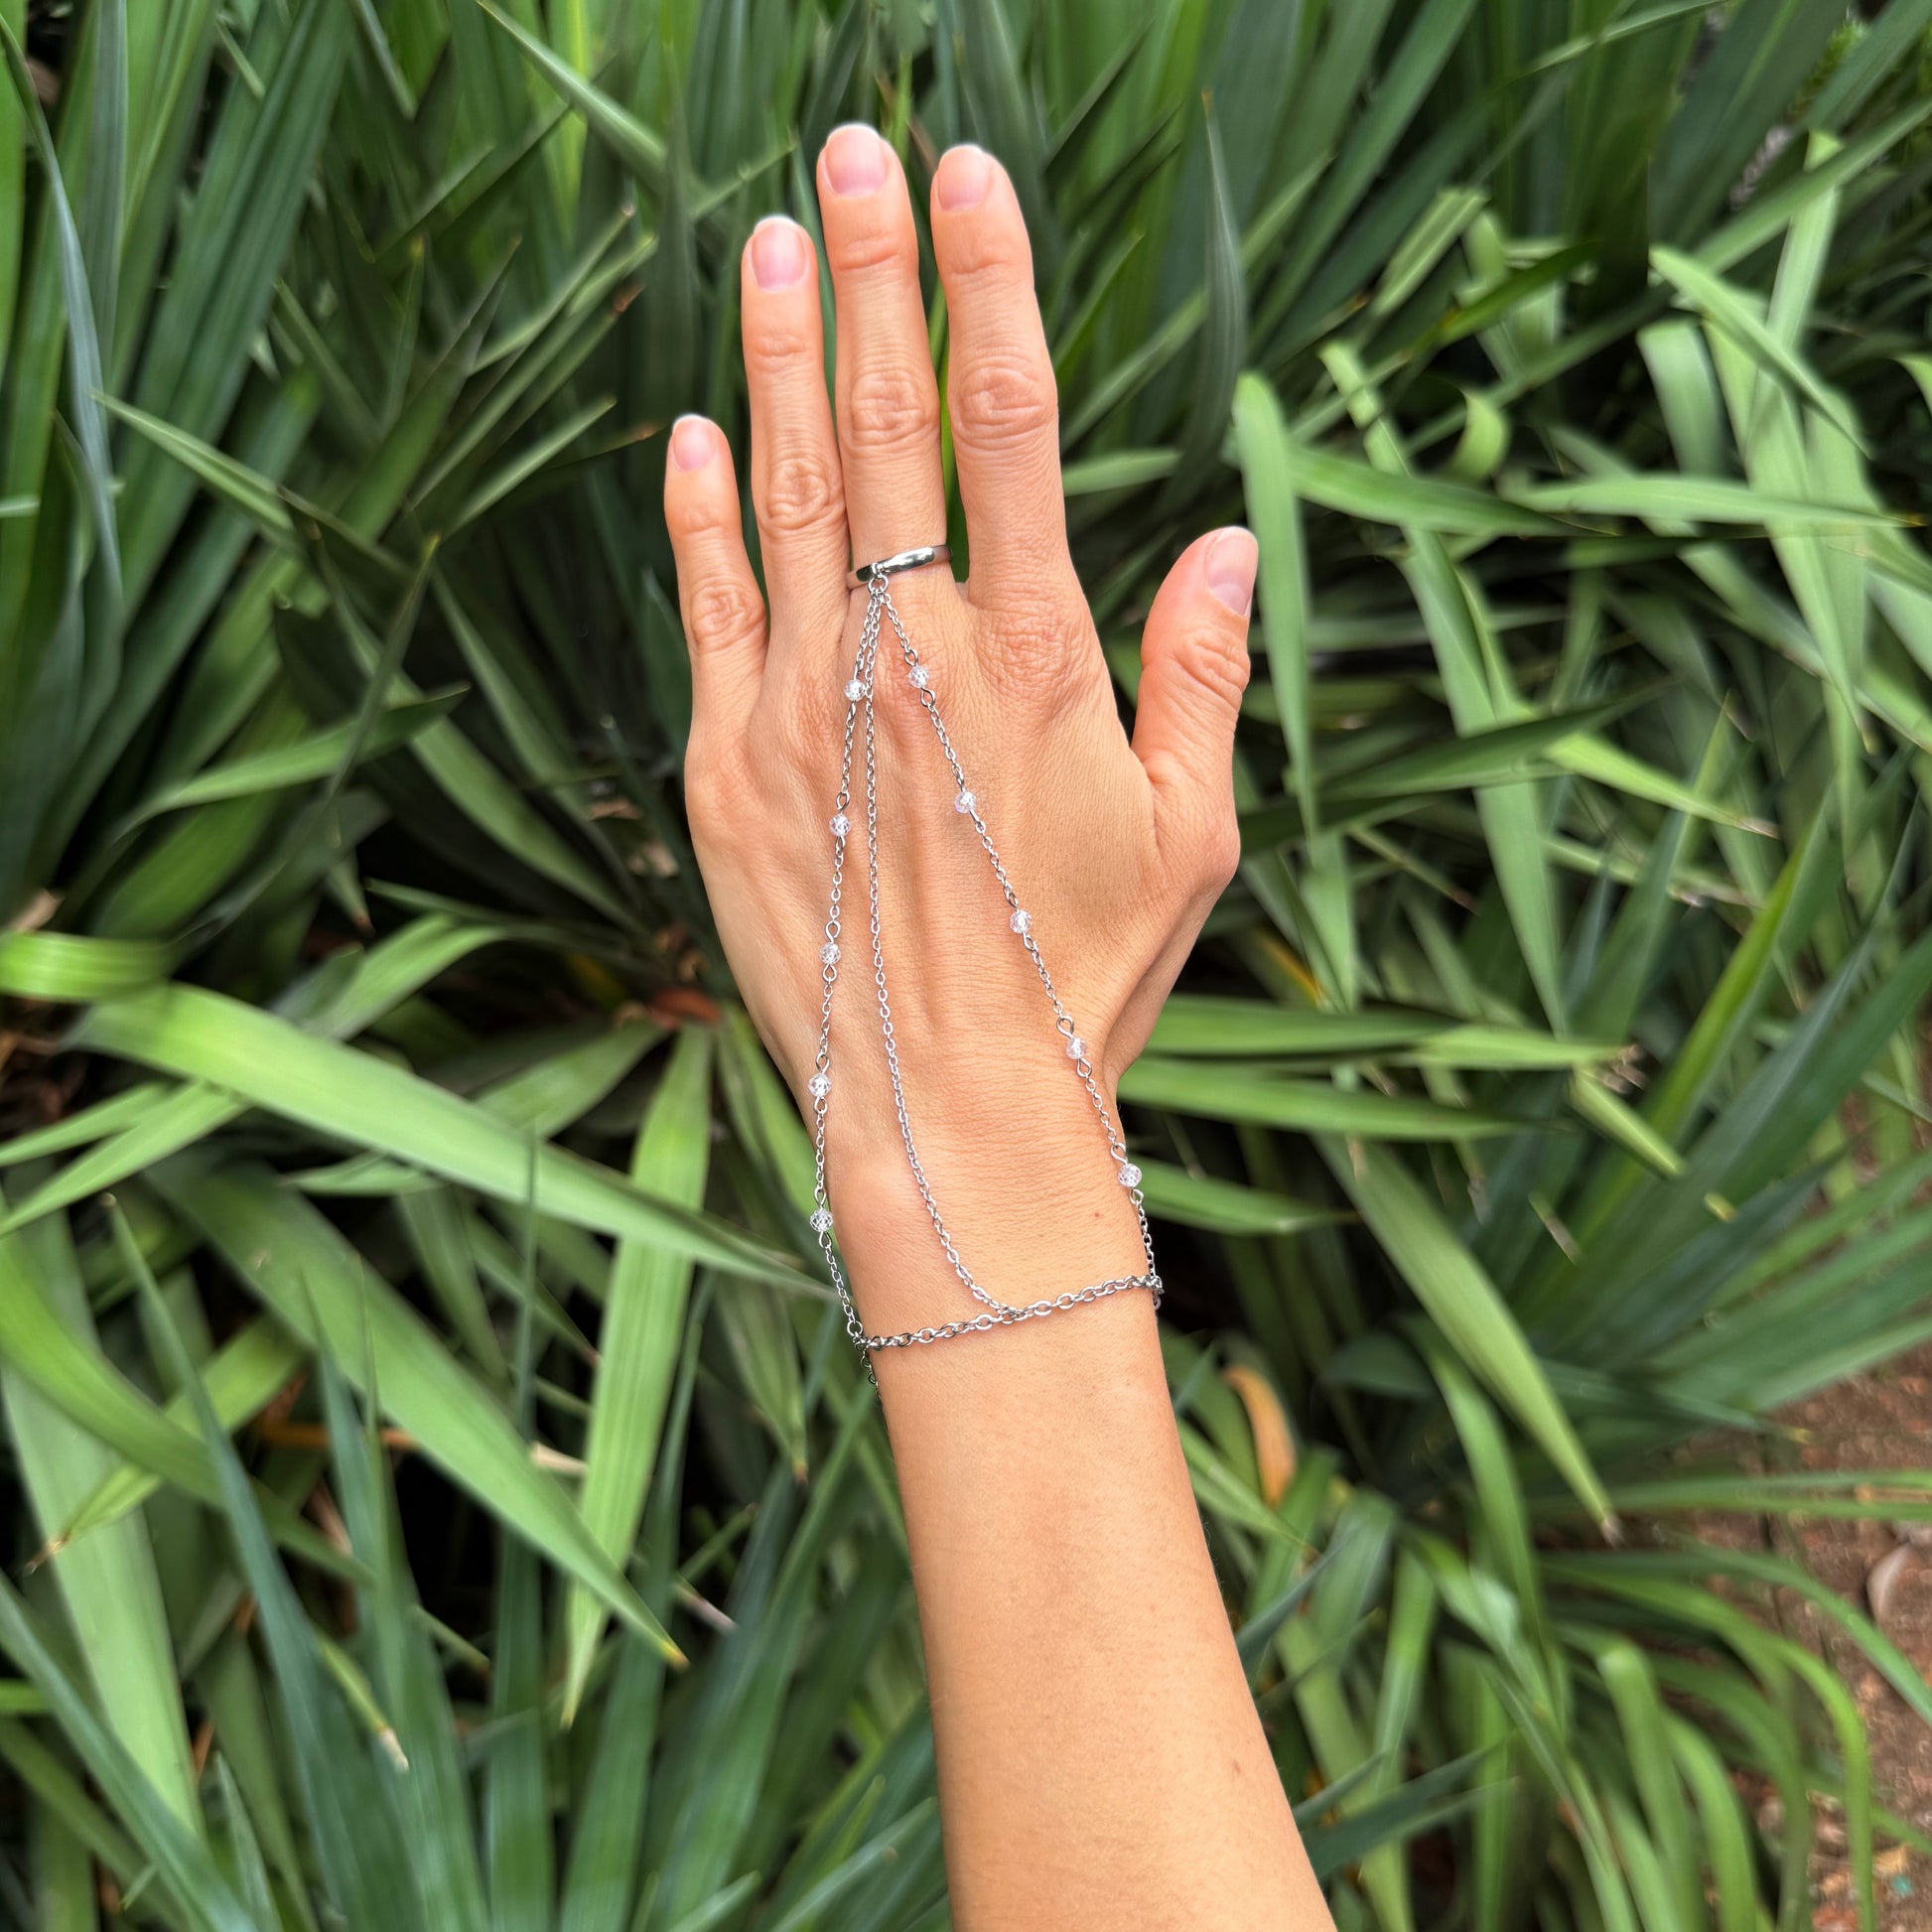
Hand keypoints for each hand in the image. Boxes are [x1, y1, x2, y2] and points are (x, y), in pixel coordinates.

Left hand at [664, 126, 1257, 1337]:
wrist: (952, 1117)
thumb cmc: (1088, 980)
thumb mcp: (1193, 837)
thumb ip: (1205, 677)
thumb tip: (1218, 539)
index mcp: (1035, 661)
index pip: (1008, 428)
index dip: (987, 288)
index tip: (966, 180)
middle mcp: (908, 659)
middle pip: (886, 426)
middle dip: (870, 275)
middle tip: (849, 150)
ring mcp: (800, 709)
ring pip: (786, 495)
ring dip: (780, 360)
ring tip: (768, 243)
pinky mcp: (724, 772)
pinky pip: (706, 612)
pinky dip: (699, 516)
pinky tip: (696, 430)